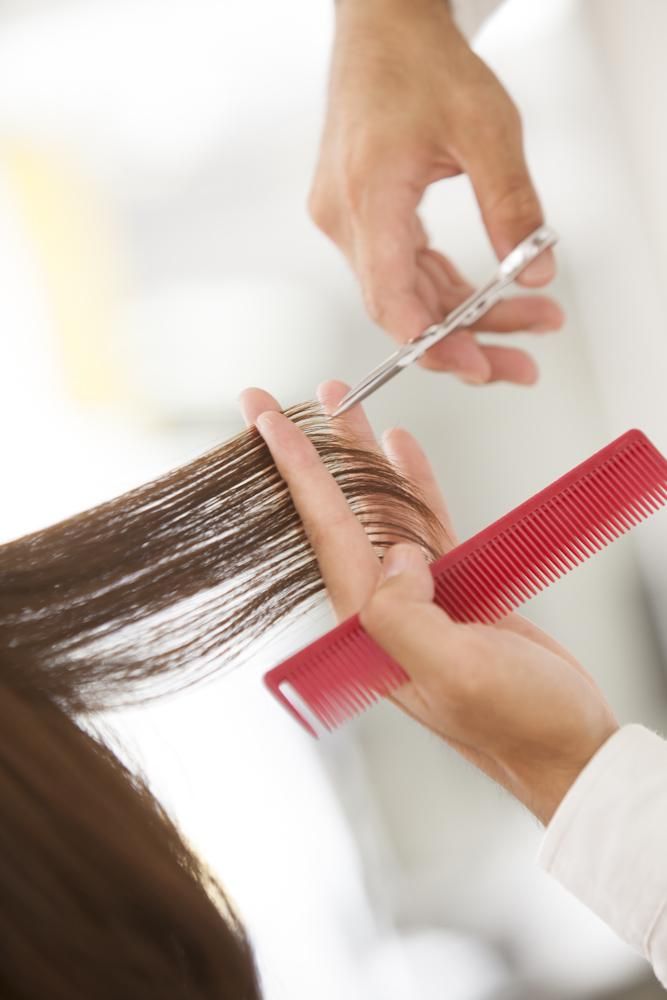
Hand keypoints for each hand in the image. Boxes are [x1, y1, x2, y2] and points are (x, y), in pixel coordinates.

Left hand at [240, 381, 617, 824]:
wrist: (566, 743)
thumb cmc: (516, 723)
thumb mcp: (456, 674)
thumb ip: (408, 617)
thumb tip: (397, 556)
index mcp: (368, 626)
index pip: (324, 534)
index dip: (296, 472)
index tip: (266, 424)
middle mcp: (380, 606)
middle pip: (336, 511)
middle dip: (307, 453)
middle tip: (268, 403)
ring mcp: (416, 593)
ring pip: (380, 506)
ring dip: (358, 455)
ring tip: (337, 402)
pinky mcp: (453, 587)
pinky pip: (425, 520)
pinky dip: (413, 480)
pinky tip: (398, 446)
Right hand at [309, 0, 563, 384]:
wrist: (383, 29)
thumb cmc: (421, 64)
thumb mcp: (487, 127)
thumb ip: (513, 204)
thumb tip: (537, 271)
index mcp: (368, 193)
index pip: (390, 294)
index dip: (431, 341)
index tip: (475, 365)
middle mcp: (346, 217)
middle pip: (404, 307)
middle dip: (465, 342)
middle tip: (519, 366)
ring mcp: (349, 221)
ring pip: (407, 295)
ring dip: (464, 319)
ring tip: (527, 327)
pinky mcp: (360, 220)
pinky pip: (404, 271)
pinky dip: (446, 292)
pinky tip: (487, 304)